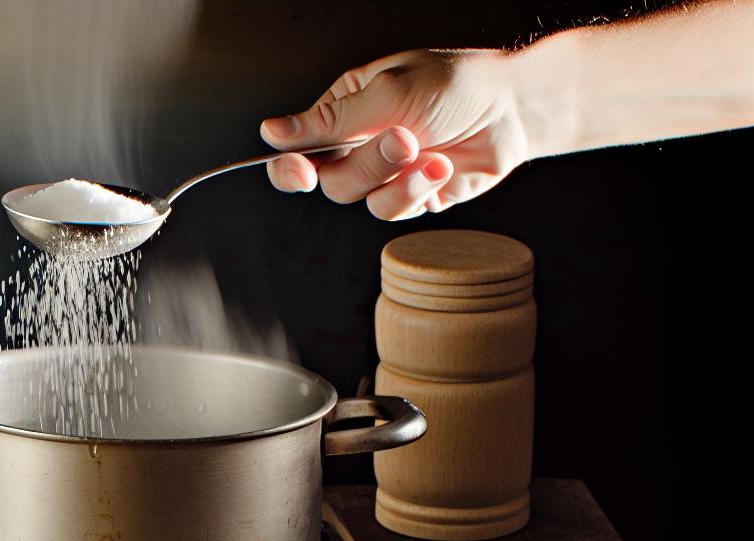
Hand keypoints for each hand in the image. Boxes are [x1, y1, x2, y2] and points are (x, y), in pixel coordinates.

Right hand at [260, 49, 532, 219]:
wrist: (514, 109)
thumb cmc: (456, 85)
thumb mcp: (388, 92)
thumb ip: (329, 120)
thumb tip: (271, 132)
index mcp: (343, 112)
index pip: (297, 148)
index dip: (289, 167)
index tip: (299, 172)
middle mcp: (357, 145)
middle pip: (328, 179)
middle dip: (366, 163)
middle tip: (402, 138)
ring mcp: (384, 174)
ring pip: (358, 198)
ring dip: (395, 176)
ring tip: (428, 150)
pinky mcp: (409, 197)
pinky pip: (391, 210)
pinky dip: (416, 189)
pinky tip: (442, 166)